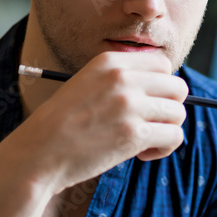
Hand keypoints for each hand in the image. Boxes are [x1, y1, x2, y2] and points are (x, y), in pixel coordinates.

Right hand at [6, 51, 188, 194]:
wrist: (38, 153)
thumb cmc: (61, 126)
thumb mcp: (87, 86)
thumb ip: (120, 82)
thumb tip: (161, 90)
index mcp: (109, 62)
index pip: (163, 63)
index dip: (162, 86)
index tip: (147, 104)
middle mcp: (122, 79)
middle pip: (178, 87)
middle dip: (169, 108)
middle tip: (148, 124)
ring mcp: (129, 106)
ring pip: (178, 113)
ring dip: (166, 130)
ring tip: (142, 142)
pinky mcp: (134, 134)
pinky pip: (174, 136)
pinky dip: (163, 148)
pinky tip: (141, 154)